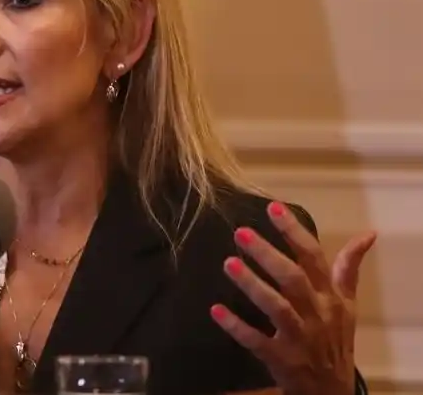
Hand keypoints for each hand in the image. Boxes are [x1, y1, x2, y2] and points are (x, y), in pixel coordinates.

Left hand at [210, 201, 375, 394]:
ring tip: (228, 263)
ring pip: (276, 308)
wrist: (332, 390)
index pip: (314, 258)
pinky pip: (257, 341)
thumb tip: (368, 233)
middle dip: (269, 255)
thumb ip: (349, 267)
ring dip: (252, 285)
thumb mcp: (347, 303)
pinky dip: (237, 326)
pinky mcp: (281, 358)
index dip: (294, 232)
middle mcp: (317, 313)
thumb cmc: (334, 337)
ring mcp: (299, 337)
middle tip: (242, 232)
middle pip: (294, 280)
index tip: (273, 207)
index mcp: (330, 296)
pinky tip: (216, 310)